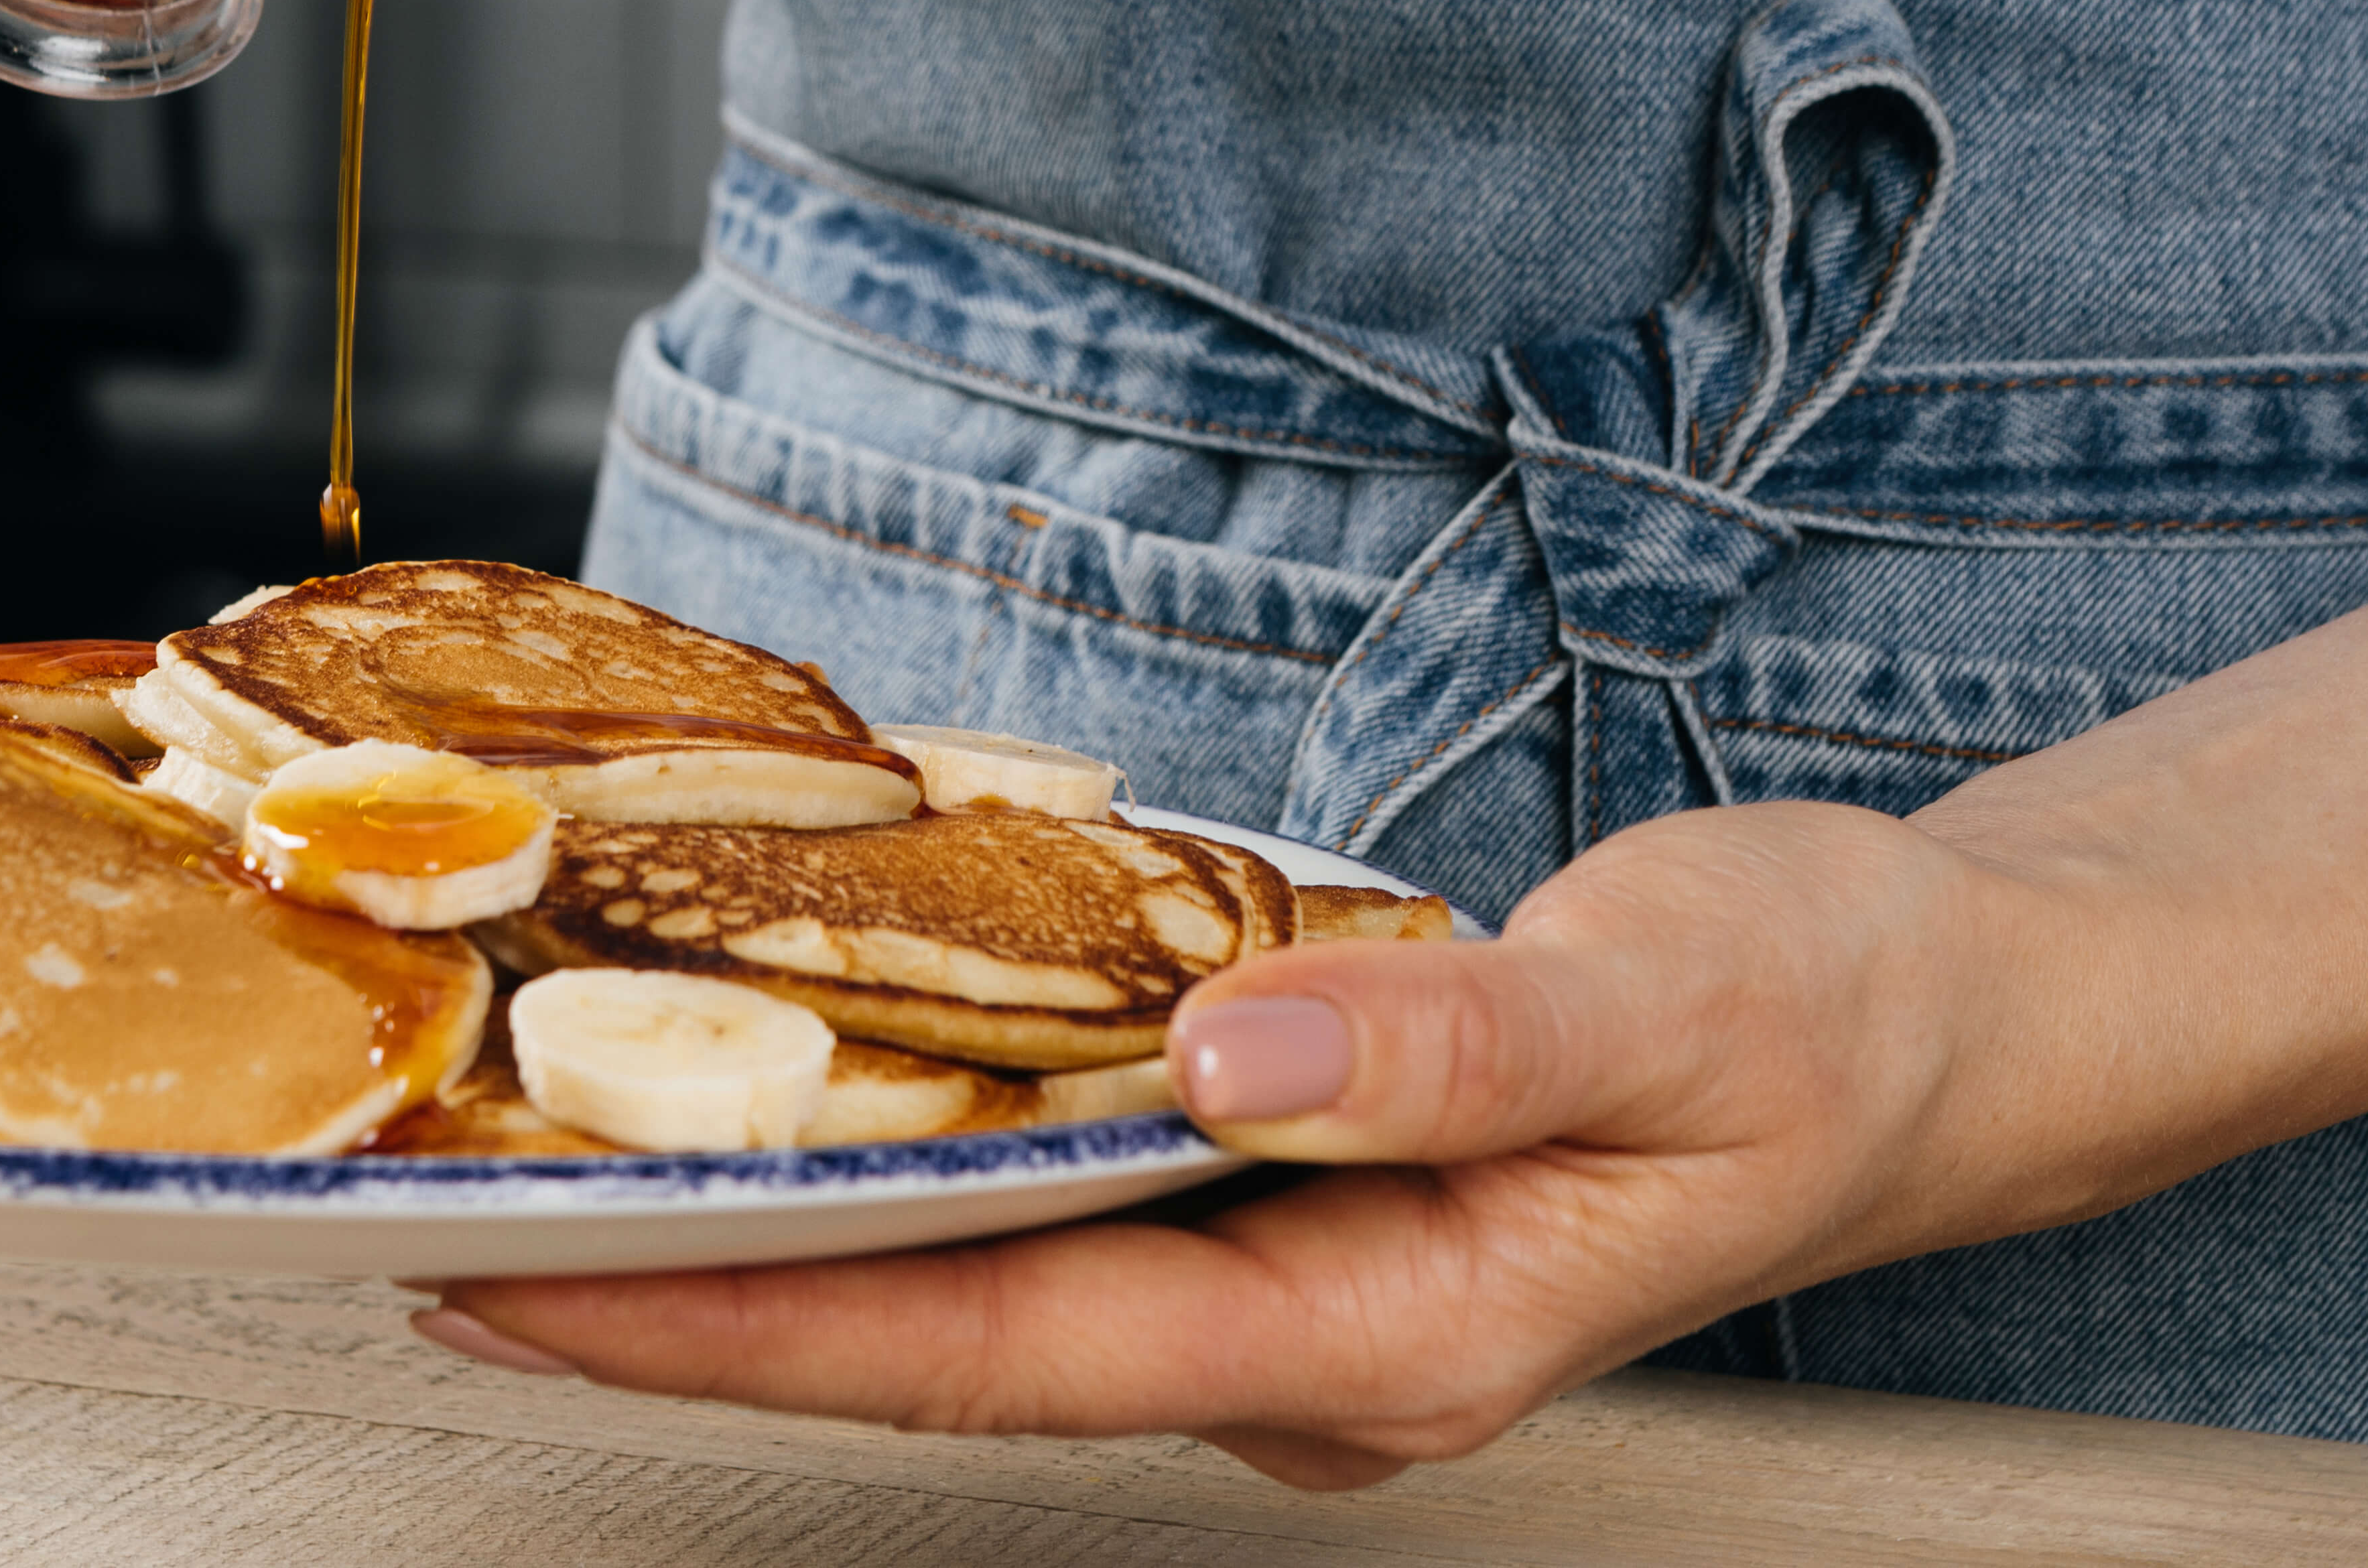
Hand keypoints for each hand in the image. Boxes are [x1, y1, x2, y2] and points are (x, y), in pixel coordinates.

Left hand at [426, 462, 2367, 1485]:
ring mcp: (1284, 1281)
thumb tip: (1228, 1064)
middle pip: (940, 1336)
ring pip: (983, 1275)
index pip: (990, 1351)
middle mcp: (1296, 1340)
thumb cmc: (1816, 1027)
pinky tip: (809, 1089)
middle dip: (691, 1298)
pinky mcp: (1286, 1198)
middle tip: (442, 1227)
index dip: (741, 1329)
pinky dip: (914, 1151)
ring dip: (780, 1232)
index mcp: (1370, 1336)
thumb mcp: (1663, 1016)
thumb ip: (1444, 1050)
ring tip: (558, 1160)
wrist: (1924, 1024)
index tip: (523, 1289)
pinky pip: (1054, 1197)